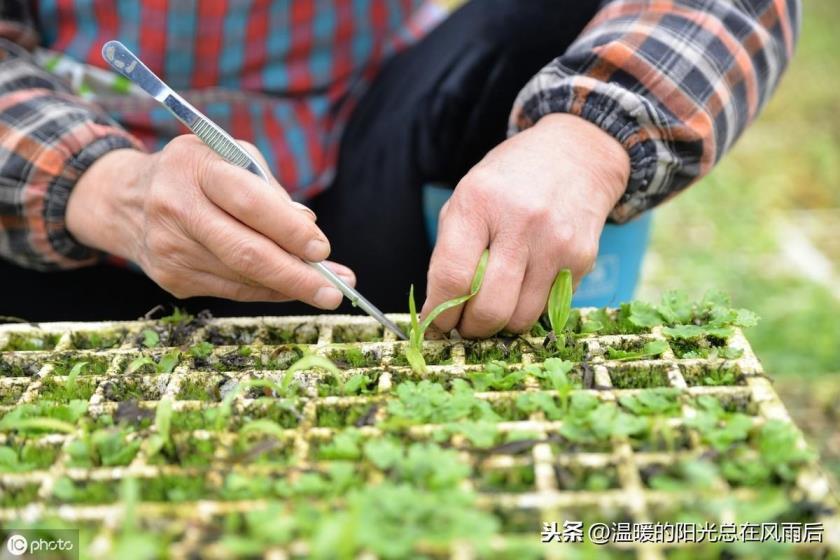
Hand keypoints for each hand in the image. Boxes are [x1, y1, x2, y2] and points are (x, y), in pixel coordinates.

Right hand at [66, 135, 354, 307]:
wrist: (129, 200)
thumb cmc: (198, 173)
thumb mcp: (231, 158)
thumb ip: (270, 191)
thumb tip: (309, 229)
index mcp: (195, 167)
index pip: (249, 202)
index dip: (288, 229)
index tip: (322, 249)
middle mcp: (177, 208)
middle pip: (246, 253)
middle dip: (297, 276)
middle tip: (336, 291)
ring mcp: (170, 248)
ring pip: (242, 279)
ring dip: (289, 288)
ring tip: (326, 290)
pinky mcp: (171, 278)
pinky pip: (231, 291)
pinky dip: (266, 291)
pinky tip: (290, 288)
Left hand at [422, 113, 629, 336]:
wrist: (575, 156)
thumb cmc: (509, 181)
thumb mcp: (468, 197)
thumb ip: (450, 250)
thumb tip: (438, 309)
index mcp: (479, 202)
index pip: (452, 276)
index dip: (440, 312)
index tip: (436, 324)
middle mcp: (520, 222)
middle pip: (489, 308)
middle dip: (471, 329)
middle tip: (464, 327)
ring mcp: (555, 243)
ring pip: (521, 318)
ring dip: (501, 325)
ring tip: (493, 308)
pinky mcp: (581, 259)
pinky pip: (548, 308)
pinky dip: (530, 308)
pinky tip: (524, 287)